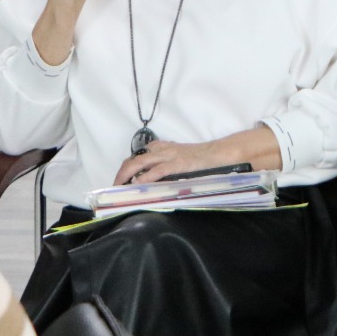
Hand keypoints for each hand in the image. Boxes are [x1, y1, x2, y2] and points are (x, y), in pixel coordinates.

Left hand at [114, 139, 235, 184]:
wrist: (221, 152)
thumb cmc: (204, 159)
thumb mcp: (182, 158)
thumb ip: (169, 165)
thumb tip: (154, 180)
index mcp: (164, 147)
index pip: (140, 155)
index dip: (127, 167)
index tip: (121, 180)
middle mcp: (163, 150)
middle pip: (135, 159)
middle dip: (121, 173)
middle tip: (116, 187)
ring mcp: (169, 156)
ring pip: (140, 163)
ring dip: (126, 176)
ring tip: (119, 188)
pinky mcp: (177, 164)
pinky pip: (156, 171)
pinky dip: (144, 179)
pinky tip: (137, 186)